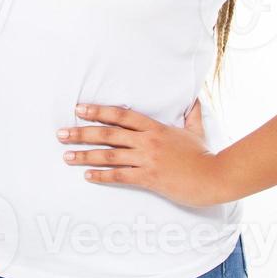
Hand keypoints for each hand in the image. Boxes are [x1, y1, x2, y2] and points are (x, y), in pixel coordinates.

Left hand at [58, 99, 225, 207]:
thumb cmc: (205, 155)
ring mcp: (147, 159)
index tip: (79, 109)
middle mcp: (147, 141)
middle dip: (82, 133)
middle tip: (61, 133)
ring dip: (85, 155)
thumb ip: (192, 114)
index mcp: (155, 127)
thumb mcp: (196, 131)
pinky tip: (87, 176)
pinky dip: (102, 176)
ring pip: (109, 155)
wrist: (215, 177)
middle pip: (108, 134)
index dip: (98, 111)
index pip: (121, 115)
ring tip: (66, 156)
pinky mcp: (149, 178)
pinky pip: (120, 176)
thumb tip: (196, 98)